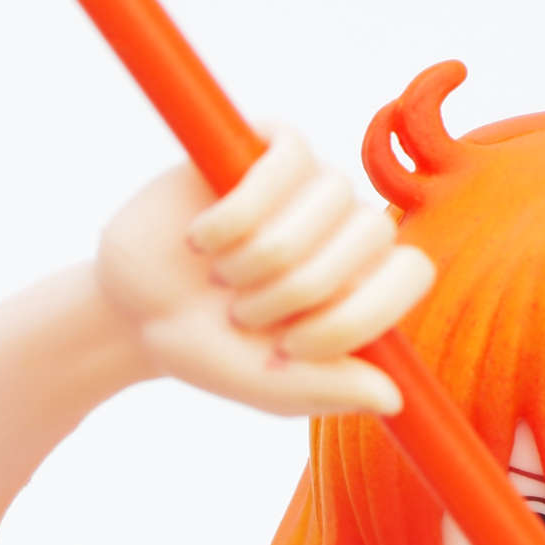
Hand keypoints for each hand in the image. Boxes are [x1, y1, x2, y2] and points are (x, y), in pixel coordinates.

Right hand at [95, 126, 434, 418]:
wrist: (134, 308)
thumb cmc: (210, 349)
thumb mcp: (268, 385)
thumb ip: (329, 388)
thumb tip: (394, 399)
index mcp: (363, 284)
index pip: (410, 273)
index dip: (361, 310)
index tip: (295, 345)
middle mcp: (348, 227)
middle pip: (371, 234)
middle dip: (298, 288)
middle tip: (242, 314)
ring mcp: (313, 181)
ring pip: (328, 199)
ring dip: (259, 256)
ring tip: (221, 279)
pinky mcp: (271, 145)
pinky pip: (285, 163)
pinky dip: (235, 215)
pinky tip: (203, 239)